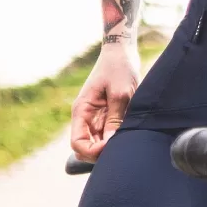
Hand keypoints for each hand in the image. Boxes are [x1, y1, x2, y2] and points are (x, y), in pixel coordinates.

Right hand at [70, 43, 140, 161]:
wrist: (122, 52)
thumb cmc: (120, 68)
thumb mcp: (120, 92)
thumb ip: (115, 118)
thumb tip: (110, 142)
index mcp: (82, 110)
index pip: (77, 143)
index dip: (91, 152)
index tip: (110, 148)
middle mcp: (86, 117)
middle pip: (86, 148)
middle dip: (101, 154)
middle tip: (122, 149)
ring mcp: (96, 117)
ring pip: (98, 143)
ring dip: (110, 147)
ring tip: (128, 142)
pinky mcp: (108, 115)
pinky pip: (108, 135)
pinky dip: (116, 139)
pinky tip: (129, 136)